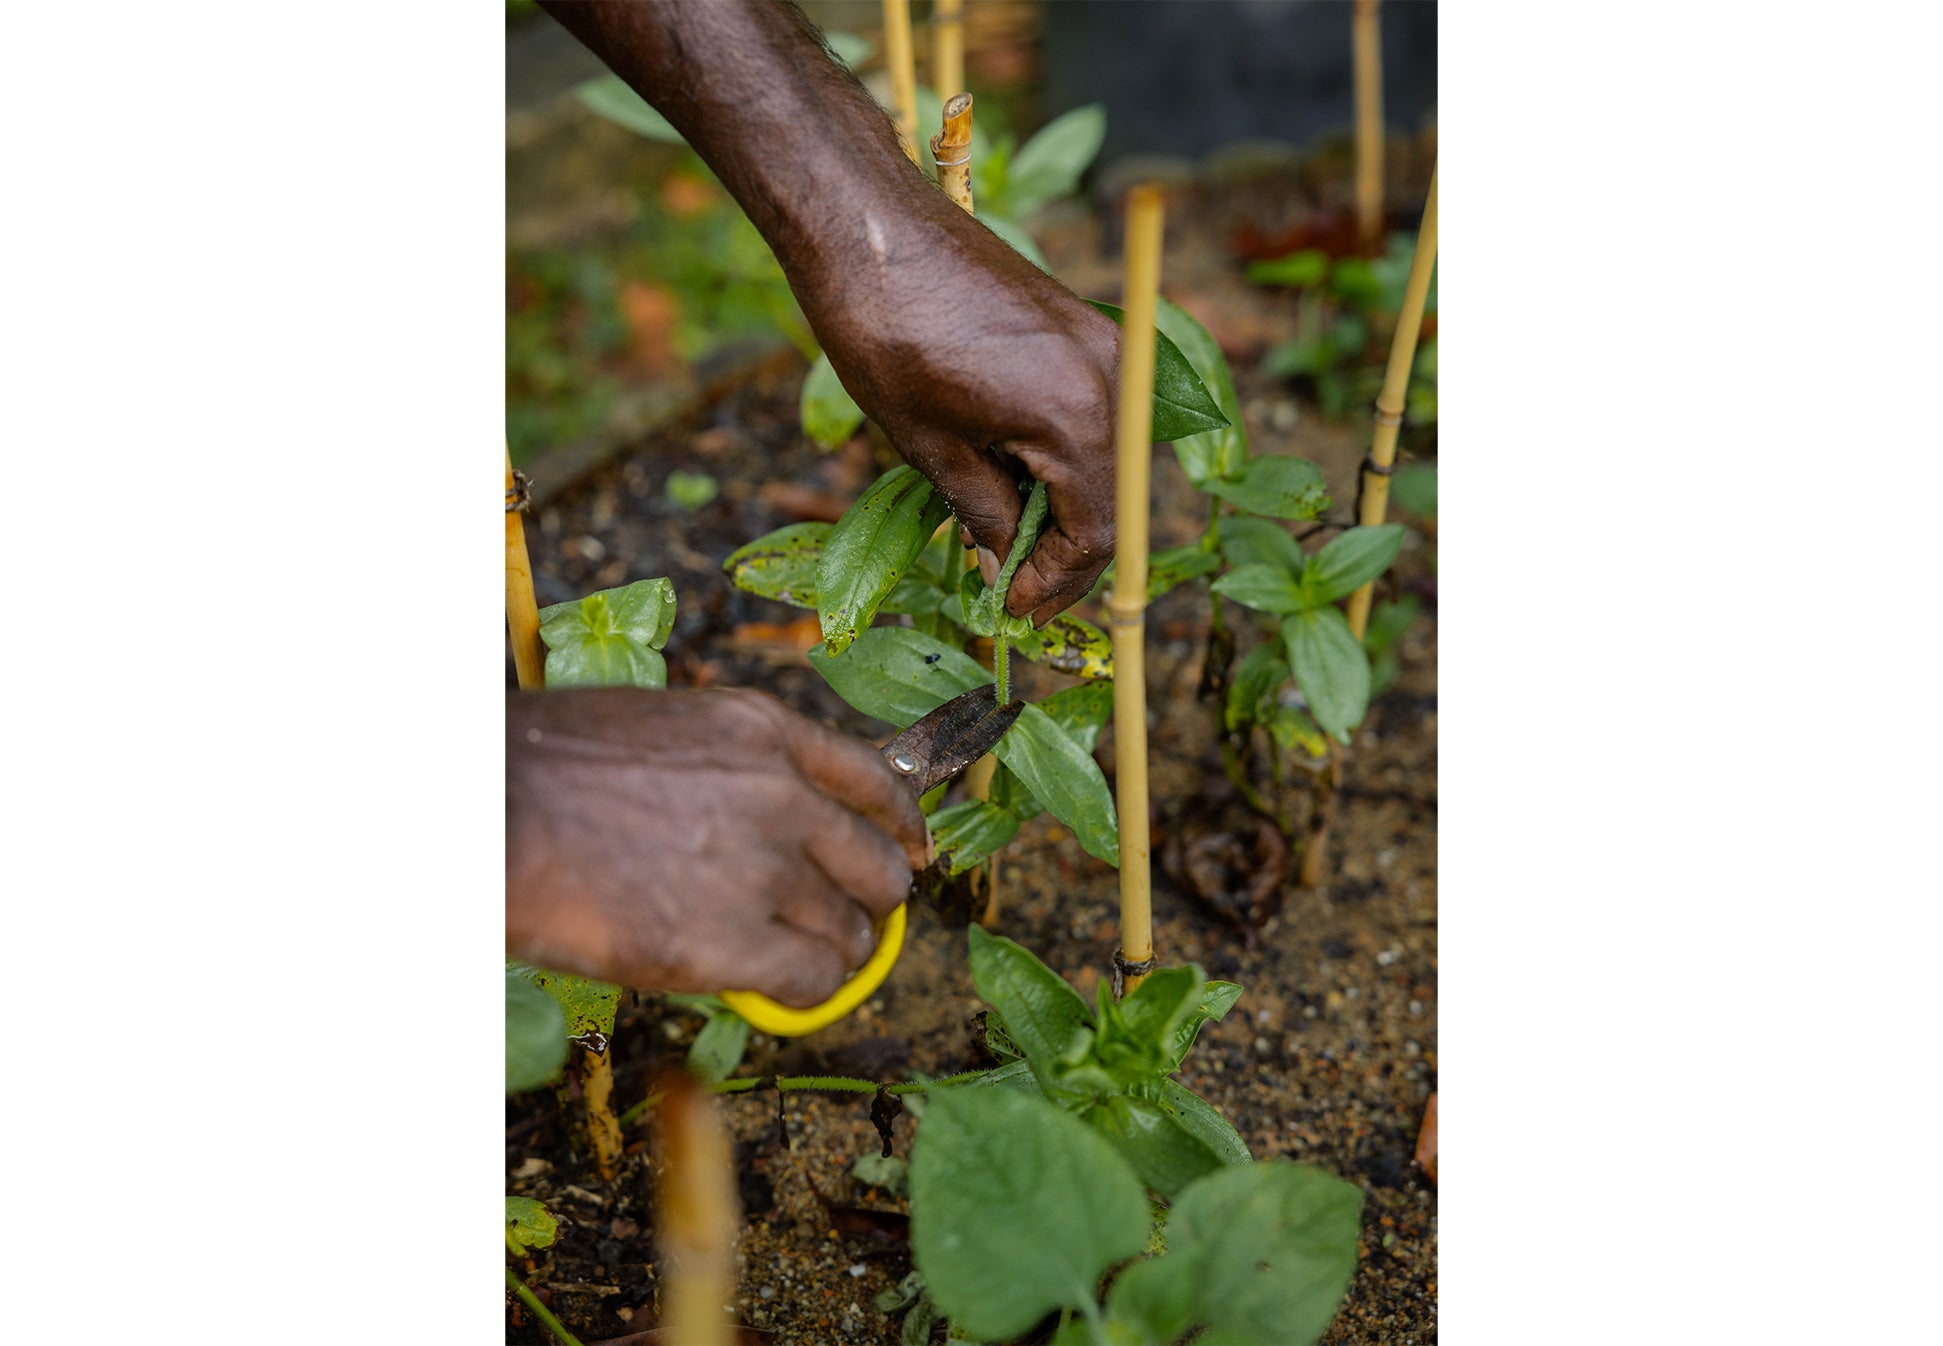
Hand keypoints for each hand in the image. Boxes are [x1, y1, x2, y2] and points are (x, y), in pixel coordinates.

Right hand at [506, 687, 928, 1006]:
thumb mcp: (662, 732)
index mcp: (761, 730)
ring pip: (851, 931)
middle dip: (869, 899)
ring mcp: (761, 868)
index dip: (903, 825)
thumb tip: (768, 825)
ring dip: (833, 954)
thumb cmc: (545, 770)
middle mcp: (779, 793)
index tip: (912, 852)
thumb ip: (731, 770)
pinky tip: (777, 993)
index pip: (875, 779)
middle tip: (842, 921)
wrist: (485, 812)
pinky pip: (813, 980)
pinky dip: (806, 994)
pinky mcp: (731, 943)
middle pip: (879, 862)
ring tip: (798, 962)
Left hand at [804, 206, 1122, 625]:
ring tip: (1000, 539)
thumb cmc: (885, 332)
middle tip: (1011, 591)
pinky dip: (1057, 459)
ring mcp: (1102, 348)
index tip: (1014, 612)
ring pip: (1102, 460)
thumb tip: (1002, 561)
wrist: (869, 225)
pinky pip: (1089, 415)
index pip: (1095, 533)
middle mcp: (1111, 379)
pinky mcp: (1082, 328)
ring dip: (1059, 508)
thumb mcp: (929, 447)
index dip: (1056, 585)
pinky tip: (1006, 478)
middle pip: (1110, 500)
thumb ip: (981, 513)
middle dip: (1061, 553)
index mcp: (1077, 414)